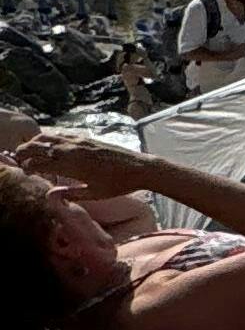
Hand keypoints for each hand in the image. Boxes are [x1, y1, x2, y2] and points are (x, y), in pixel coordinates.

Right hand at [12, 132, 149, 195]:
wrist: (139, 168)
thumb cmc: (118, 185)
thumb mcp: (94, 194)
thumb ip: (71, 194)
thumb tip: (50, 195)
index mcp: (73, 166)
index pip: (41, 162)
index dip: (29, 166)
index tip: (25, 172)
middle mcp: (73, 150)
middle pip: (40, 146)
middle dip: (25, 151)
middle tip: (19, 158)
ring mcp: (80, 141)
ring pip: (49, 137)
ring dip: (35, 142)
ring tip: (28, 149)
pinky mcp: (86, 138)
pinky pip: (62, 134)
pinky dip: (50, 137)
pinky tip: (47, 142)